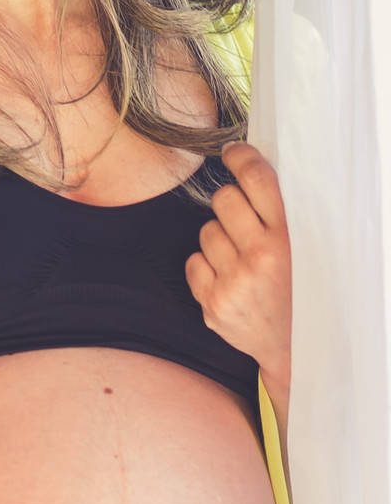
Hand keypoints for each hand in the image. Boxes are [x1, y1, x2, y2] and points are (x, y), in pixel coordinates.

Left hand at [186, 141, 291, 393]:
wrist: (298, 350)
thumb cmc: (303, 291)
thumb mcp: (309, 250)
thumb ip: (284, 215)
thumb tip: (255, 166)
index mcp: (289, 238)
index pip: (257, 179)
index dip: (241, 158)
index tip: (234, 153)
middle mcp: (260, 257)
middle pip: (223, 199)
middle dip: (231, 204)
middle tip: (246, 222)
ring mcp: (234, 282)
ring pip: (206, 230)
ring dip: (220, 239)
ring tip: (242, 259)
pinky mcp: (213, 304)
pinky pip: (193, 262)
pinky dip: (206, 267)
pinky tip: (228, 279)